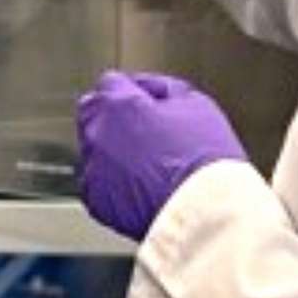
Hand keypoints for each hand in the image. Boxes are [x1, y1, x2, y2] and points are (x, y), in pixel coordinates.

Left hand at [76, 71, 245, 240]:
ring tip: (152, 165)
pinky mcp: (97, 202)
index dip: (135, 91)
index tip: (149, 102)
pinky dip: (115, 183)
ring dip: (115, 151)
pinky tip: (144, 188)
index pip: (111, 83)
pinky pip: (100, 183)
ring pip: (96, 150)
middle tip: (150, 132)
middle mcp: (97, 134)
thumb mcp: (195, 104)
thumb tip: (151, 92)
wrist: (202, 213)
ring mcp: (93, 170)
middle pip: (95, 114)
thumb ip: (164, 89)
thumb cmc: (203, 160)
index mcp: (118, 105)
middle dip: (117, 118)